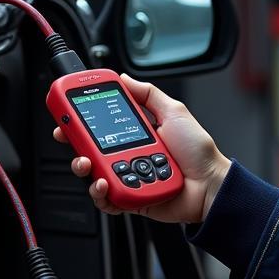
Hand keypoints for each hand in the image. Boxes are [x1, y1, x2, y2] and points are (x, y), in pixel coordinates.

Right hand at [53, 74, 230, 224]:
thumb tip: (125, 79)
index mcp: (134, 134)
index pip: (100, 125)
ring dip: (85, 168)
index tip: (67, 114)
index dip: (80, 121)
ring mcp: (127, 178)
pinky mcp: (129, 200)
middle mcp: (127, 156)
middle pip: (89, 150)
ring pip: (93, 176)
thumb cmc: (197, 152)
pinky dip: (101, 194)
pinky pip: (106, 200)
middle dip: (74, 144)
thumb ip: (149, 94)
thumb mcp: (174, 111)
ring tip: (90, 164)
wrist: (210, 185)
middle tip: (68, 138)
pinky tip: (104, 184)